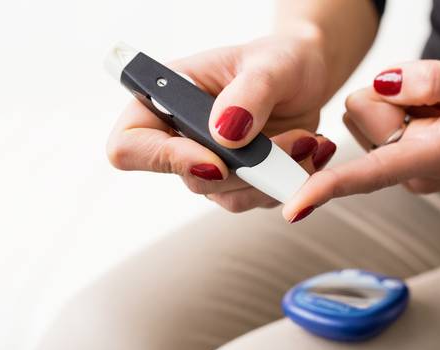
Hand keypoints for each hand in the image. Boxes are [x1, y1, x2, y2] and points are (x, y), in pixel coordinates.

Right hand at [107, 33, 336, 212]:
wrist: (308, 76)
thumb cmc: (281, 60)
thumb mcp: (269, 64)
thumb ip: (248, 94)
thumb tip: (224, 136)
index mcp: (168, 100)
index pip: (129, 147)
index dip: (164, 160)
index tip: (217, 157)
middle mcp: (182, 138)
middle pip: (192, 179)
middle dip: (249, 168)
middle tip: (296, 141)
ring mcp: (211, 163)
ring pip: (230, 196)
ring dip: (275, 177)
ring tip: (309, 141)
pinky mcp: (241, 180)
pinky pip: (258, 198)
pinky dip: (288, 183)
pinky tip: (310, 151)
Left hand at [282, 51, 439, 221]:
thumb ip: (438, 79)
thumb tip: (385, 85)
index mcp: (436, 158)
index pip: (371, 173)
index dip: (329, 187)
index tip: (293, 208)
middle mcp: (413, 171)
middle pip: (361, 118)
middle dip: (393, 96)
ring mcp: (405, 166)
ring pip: (363, 114)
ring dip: (399, 99)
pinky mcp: (400, 155)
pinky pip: (375, 117)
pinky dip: (400, 105)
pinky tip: (434, 112)